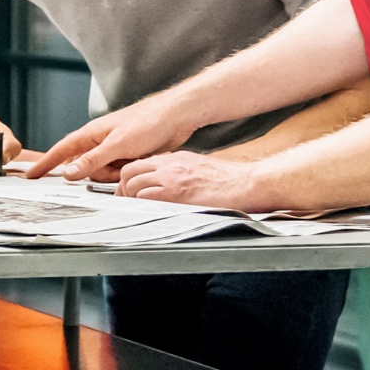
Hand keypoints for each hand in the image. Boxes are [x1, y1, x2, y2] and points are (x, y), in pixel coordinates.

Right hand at [25, 95, 198, 181]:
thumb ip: (92, 160)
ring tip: (133, 160)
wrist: (175, 117)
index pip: (61, 150)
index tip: (30, 175)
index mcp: (91, 134)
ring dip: (116, 173)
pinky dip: (126, 171)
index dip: (45, 164)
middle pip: (84, 168)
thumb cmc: (148, 122)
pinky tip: (139, 160)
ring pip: (102, 173)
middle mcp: (99, 141)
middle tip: (118, 166)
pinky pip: (117, 172)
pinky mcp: (125, 155)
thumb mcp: (117, 145)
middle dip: (99, 173)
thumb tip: (68, 173)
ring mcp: (112, 149)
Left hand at [115, 151, 268, 210]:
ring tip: (133, 208)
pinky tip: (144, 211)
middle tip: (125, 200)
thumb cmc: (230, 180)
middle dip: (123, 186)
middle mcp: (170, 164)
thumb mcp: (200, 168)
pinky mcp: (175, 192)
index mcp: (177, 158)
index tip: (131, 189)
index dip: (132, 178)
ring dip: (128, 197)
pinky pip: (145, 196)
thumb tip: (169, 184)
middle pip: (130, 170)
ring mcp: (171, 177)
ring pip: (132, 182)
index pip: (142, 163)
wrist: (246, 183)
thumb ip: (182, 172)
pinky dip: (139, 204)